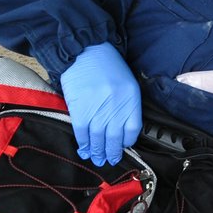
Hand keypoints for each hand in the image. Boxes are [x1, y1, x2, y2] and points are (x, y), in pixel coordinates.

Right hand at [59, 43, 142, 165]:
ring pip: (98, 137)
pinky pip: (82, 131)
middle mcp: (116, 105)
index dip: (128, 141)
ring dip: (97, 151)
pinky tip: (85, 149)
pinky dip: (83, 143)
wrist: (86, 52)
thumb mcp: (127, 83)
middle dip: (112, 152)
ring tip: (97, 159)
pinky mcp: (80, 108)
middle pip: (115, 137)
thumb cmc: (108, 67)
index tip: (124, 147)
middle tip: (110, 160)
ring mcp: (97, 108)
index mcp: (131, 98)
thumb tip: (122, 129)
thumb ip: (126, 105)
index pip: (133, 128)